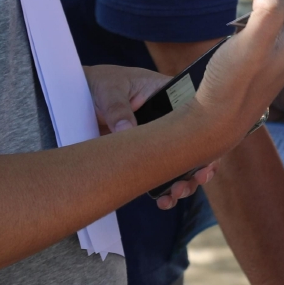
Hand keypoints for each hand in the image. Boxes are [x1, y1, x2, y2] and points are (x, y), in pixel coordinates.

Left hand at [86, 62, 213, 204]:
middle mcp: (172, 120)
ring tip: (176, 194)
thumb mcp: (110, 90)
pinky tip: (163, 201)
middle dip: (201, 166)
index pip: (199, 115)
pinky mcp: (146, 156)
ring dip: (185, 182)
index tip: (204, 155)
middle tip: (194, 180)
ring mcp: (161, 140)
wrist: (77, 96)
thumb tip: (127, 130)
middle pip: (197, 144)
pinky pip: (161, 174)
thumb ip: (118, 108)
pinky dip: (165, 189)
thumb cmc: (101, 83)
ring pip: (183, 163)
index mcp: (172, 95)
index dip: (207, 136)